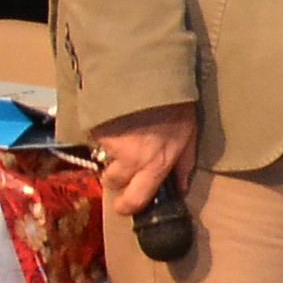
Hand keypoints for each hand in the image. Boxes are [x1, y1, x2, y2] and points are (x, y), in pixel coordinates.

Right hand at [88, 103, 195, 217]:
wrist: (149, 76)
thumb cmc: (176, 106)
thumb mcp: (189, 135)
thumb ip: (184, 163)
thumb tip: (182, 187)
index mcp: (154, 165)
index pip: (134, 200)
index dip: (128, 206)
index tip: (126, 206)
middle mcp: (129, 160)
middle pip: (111, 183)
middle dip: (116, 178)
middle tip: (124, 166)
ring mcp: (108, 145)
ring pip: (102, 160)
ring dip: (110, 155)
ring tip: (123, 137)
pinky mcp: (93, 129)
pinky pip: (95, 139)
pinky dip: (103, 134)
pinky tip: (116, 121)